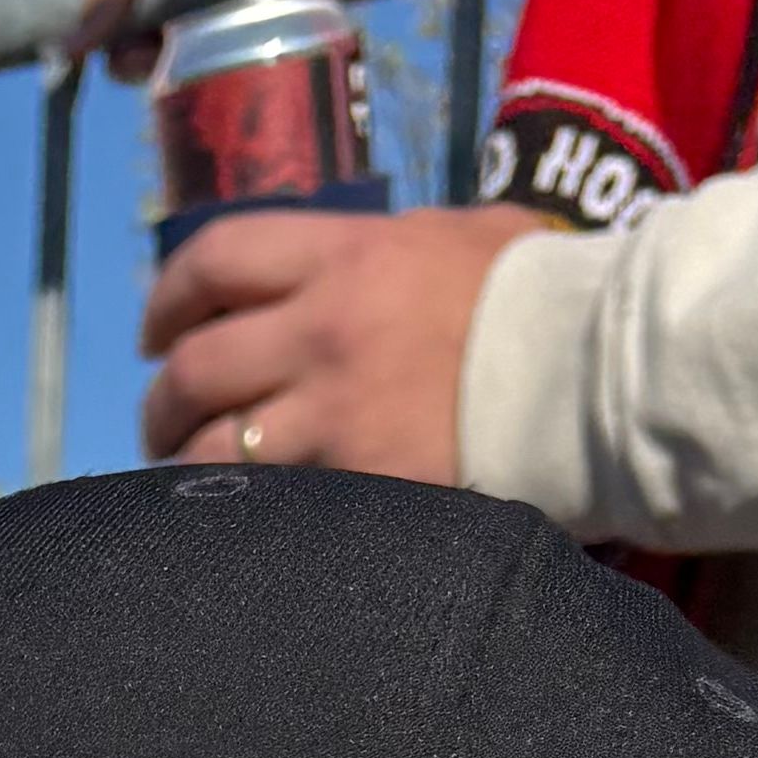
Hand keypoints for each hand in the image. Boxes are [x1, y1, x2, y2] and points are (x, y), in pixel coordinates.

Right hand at [72, 0, 367, 70]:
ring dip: (179, 61)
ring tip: (201, 52)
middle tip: (163, 56)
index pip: (91, 12)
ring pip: (174, 47)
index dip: (96, 42)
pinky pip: (219, 42)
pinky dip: (217, 52)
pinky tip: (229, 50)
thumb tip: (67, 50)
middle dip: (140, 58)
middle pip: (132, 40)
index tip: (124, 55)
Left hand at [138, 202, 537, 482]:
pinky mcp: (359, 486)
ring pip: (210, 450)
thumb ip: (389, 247)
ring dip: (181, 467)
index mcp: (347, 254)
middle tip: (163, 421)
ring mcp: (336, 415)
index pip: (216, 259)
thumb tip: (352, 260)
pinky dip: (239, 514)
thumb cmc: (544, 295)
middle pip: (194, 365)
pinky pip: (268, 506)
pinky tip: (237, 521)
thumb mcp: (461, 235)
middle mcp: (323, 329)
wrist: (601, 369)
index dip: (168, 298)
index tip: (157, 332)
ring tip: (185, 481)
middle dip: (160, 399)